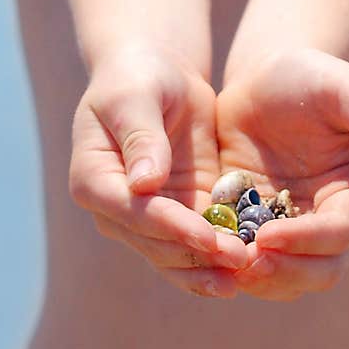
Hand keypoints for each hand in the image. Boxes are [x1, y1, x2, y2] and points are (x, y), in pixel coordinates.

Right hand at [69, 46, 246, 297]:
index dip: (173, 229)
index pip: (135, 214)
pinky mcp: (180, 215)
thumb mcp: (136, 97)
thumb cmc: (140, 76)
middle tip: (242, 261)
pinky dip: (221, 257)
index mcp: (95, 180)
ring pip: (177, 257)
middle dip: (198, 256)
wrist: (159, 73)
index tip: (210, 239)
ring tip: (251, 274)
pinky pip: (198, 245)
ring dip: (211, 269)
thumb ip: (141, 138)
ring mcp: (148, 217)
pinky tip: (253, 265)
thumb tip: (144, 185)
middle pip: (156, 245)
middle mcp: (117, 209)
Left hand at [217, 48, 348, 300]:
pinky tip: (207, 256)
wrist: (262, 82)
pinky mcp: (259, 231)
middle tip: (245, 263)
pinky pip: (253, 266)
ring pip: (288, 279)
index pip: (341, 232)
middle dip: (286, 272)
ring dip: (259, 280)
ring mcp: (295, 230)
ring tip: (224, 263)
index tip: (267, 236)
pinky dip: (233, 269)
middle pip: (321, 270)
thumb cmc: (307, 76)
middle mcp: (332, 220)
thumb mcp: (340, 85)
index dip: (307, 241)